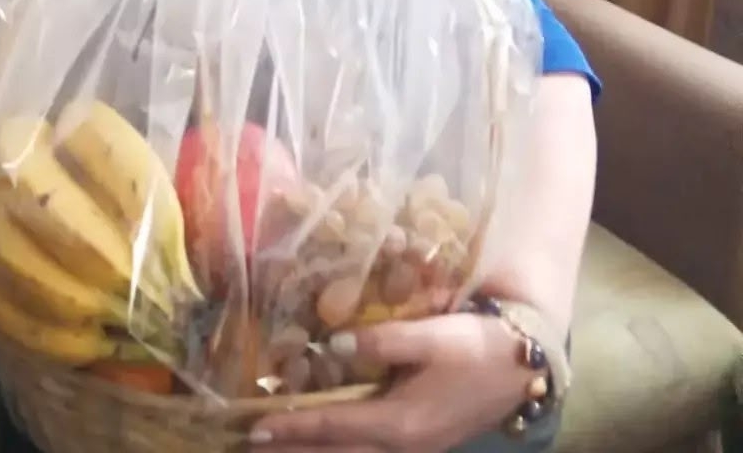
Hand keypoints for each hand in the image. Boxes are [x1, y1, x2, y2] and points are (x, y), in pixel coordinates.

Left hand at [247, 314, 537, 451]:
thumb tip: (333, 344)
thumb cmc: (476, 346)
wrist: (525, 366)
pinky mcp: (421, 443)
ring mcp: (414, 449)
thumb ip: (382, 340)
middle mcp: (404, 445)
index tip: (255, 427)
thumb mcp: (431, 335)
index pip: (333, 427)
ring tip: (277, 452)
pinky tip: (326, 447)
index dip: (293, 428)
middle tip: (251, 448)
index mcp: (402, 421)